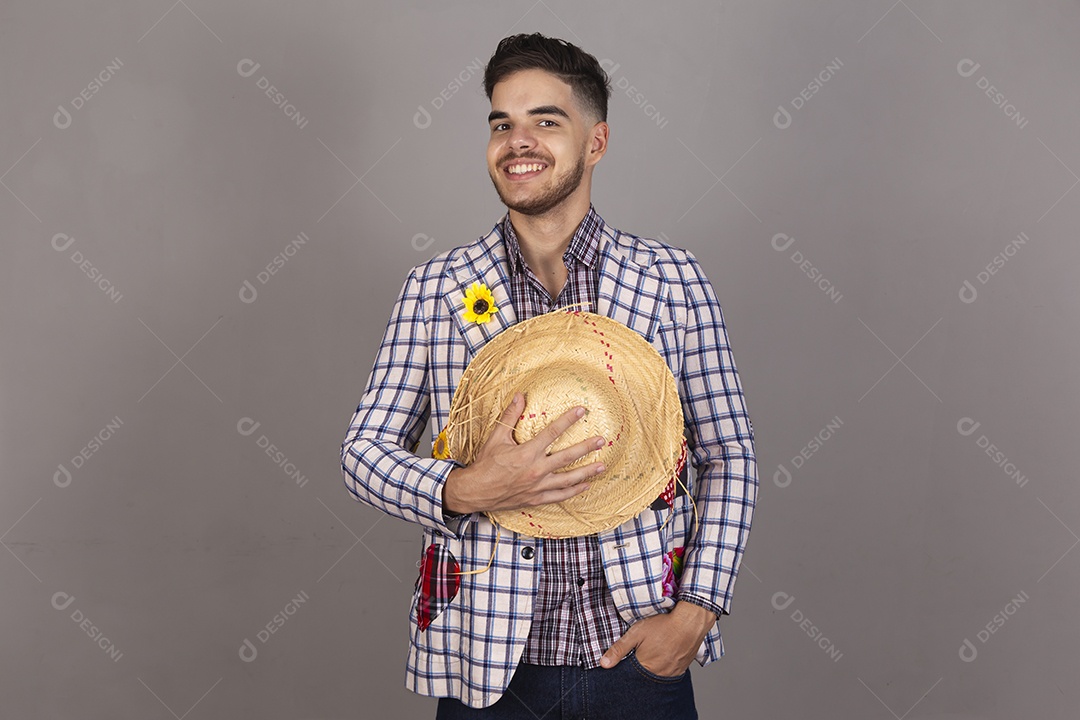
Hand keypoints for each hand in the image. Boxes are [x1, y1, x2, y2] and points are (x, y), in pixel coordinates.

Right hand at [442, 392, 606, 513]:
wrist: (476, 491)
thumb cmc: (486, 464)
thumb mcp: (496, 437)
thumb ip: (510, 416)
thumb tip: (519, 395)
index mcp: (527, 452)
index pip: (552, 432)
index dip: (568, 420)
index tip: (582, 411)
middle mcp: (536, 470)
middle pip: (567, 457)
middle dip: (586, 447)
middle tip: (601, 440)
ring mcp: (538, 486)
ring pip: (568, 479)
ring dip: (587, 472)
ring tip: (602, 465)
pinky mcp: (537, 499)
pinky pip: (560, 495)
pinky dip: (574, 491)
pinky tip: (586, 485)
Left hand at [599, 601, 716, 675]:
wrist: (690, 622)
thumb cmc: (663, 625)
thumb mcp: (636, 633)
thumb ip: (619, 649)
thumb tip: (604, 664)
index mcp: (646, 667)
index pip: (630, 676)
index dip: (627, 668)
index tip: (627, 660)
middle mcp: (659, 675)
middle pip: (644, 677)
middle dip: (640, 669)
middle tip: (642, 653)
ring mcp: (672, 673)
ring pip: (657, 676)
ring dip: (653, 668)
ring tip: (653, 653)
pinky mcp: (682, 669)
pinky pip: (669, 673)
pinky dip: (664, 667)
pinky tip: (663, 655)